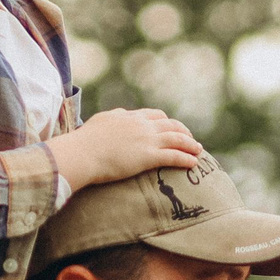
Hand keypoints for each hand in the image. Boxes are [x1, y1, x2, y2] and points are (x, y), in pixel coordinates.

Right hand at [48, 108, 201, 188]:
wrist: (81, 153)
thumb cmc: (82, 144)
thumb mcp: (96, 126)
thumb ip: (107, 124)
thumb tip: (106, 125)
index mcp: (127, 116)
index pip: (152, 115)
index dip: (164, 121)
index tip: (170, 126)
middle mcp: (140, 124)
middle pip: (169, 124)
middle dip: (182, 130)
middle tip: (190, 138)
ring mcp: (146, 139)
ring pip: (176, 138)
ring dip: (190, 144)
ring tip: (199, 150)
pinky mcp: (148, 156)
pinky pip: (174, 156)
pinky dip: (186, 158)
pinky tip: (193, 163)